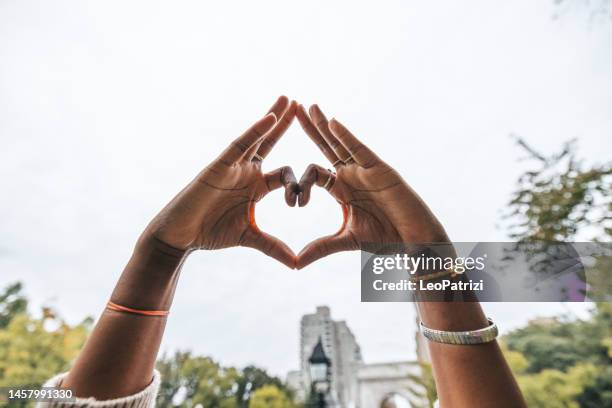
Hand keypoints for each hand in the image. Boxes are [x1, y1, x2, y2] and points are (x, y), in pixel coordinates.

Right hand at [141, 96, 298, 267]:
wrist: (180, 235)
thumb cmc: (209, 233)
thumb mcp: (249, 238)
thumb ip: (273, 246)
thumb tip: (296, 264)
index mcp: (256, 187)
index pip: (284, 174)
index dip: (301, 177)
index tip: (321, 178)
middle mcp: (246, 172)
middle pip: (271, 144)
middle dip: (286, 125)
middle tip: (304, 106)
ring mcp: (233, 166)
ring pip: (257, 138)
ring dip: (274, 119)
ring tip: (289, 100)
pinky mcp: (219, 166)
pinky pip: (240, 145)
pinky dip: (255, 131)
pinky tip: (270, 117)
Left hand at [295, 104, 449, 268]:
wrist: (414, 242)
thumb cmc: (386, 239)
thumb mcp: (346, 241)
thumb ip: (320, 247)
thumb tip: (295, 263)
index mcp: (342, 190)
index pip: (315, 174)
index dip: (301, 182)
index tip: (294, 200)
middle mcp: (352, 175)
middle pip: (326, 148)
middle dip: (310, 130)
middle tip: (294, 109)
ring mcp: (366, 170)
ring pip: (341, 144)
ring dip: (324, 126)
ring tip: (310, 107)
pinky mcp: (380, 170)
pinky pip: (360, 150)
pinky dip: (347, 137)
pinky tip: (332, 123)